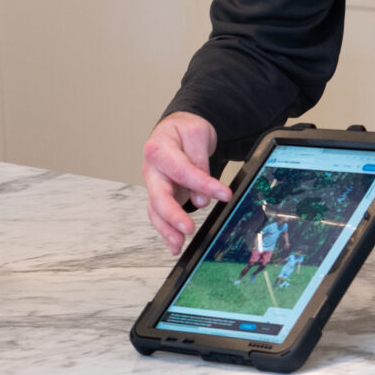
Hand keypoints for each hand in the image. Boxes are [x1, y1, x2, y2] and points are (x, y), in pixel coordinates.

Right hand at [143, 111, 230, 253]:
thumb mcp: (197, 134)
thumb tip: (201, 197)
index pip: (181, 170)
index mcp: (159, 149)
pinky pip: (160, 215)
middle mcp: (152, 169)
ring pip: (156, 210)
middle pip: (159, 195)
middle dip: (173, 214)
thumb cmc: (184, 130)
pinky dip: (166, 231)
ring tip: (179, 244)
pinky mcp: (159, 195)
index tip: (223, 194)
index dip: (202, 184)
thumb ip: (199, 164)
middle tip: (188, 228)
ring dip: (167, 229)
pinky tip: (174, 245)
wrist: (174, 129)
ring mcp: (154, 184)